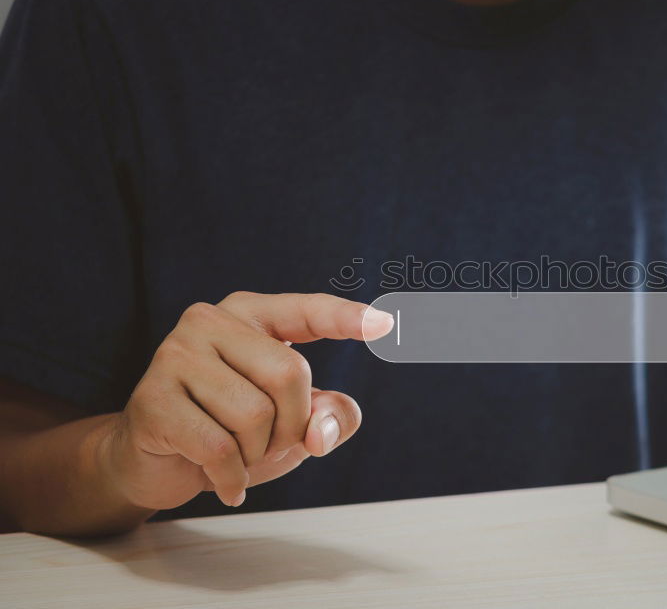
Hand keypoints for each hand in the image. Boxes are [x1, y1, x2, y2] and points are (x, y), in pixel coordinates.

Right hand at [105, 292, 393, 509]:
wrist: (154, 460)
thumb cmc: (231, 428)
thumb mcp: (294, 421)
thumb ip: (330, 417)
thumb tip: (319, 433)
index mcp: (250, 313)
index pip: (306, 310)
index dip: (346, 318)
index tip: (387, 324)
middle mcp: (210, 321)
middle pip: (289, 374)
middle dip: (292, 424)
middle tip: (269, 443)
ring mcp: (175, 356)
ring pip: (254, 415)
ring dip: (257, 453)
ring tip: (238, 455)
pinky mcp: (153, 400)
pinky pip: (219, 447)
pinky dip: (232, 477)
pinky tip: (227, 482)